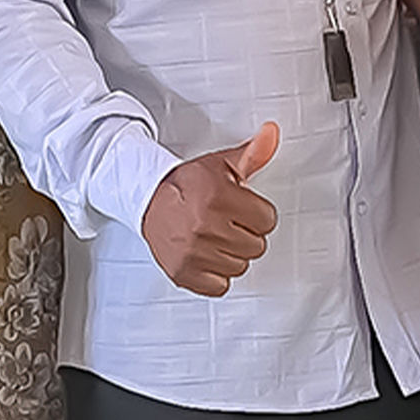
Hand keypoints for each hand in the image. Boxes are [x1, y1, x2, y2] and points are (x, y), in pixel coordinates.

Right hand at [140, 124, 280, 296]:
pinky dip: (216, 275)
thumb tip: (272, 134)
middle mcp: (204, 226)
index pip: (267, 220)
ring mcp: (192, 252)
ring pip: (240, 266)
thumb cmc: (186, 184)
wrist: (148, 198)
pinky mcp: (183, 272)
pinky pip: (220, 285)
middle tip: (228, 223)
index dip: (257, 213)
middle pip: (256, 245)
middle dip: (246, 233)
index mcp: (217, 197)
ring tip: (216, 237)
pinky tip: (208, 256)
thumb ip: (252, 154)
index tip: (243, 209)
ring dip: (232, 254)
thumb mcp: (221, 164)